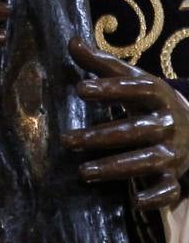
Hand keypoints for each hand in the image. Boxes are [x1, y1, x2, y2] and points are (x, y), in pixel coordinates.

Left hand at [63, 37, 188, 211]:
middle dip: (102, 137)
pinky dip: (155, 197)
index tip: (79, 89)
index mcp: (158, 95)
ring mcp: (174, 152)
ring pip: (148, 161)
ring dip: (117, 167)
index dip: (110, 88)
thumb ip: (101, 63)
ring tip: (84, 171)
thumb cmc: (149, 100)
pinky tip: (134, 201)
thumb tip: (71, 41)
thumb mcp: (131, 78)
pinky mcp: (175, 176)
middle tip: (67, 140)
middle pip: (136, 130)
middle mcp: (168, 124)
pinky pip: (170, 190)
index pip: (136, 89)